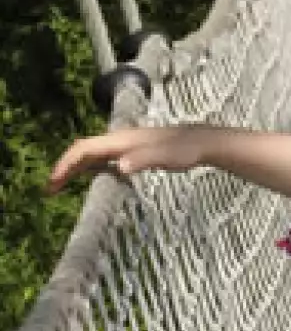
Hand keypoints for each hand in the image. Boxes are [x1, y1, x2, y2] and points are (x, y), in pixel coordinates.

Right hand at [49, 126, 213, 194]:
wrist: (200, 142)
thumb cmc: (185, 149)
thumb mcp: (167, 156)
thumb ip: (144, 160)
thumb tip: (120, 167)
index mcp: (120, 141)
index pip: (84, 148)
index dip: (67, 163)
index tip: (54, 181)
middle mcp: (118, 141)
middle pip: (82, 152)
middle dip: (64, 168)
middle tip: (49, 190)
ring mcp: (123, 147)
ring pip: (90, 156)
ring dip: (73, 169)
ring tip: (59, 187)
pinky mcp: (130, 154)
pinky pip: (102, 160)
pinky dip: (88, 169)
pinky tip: (86, 179)